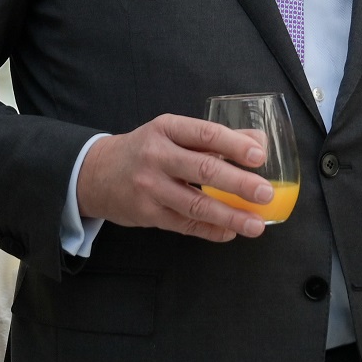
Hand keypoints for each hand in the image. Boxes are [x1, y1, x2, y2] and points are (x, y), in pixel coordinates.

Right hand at [75, 114, 274, 242]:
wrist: (96, 173)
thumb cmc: (146, 149)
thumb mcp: (173, 132)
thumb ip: (215, 137)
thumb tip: (259, 141)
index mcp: (167, 129)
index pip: (205, 134)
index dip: (234, 145)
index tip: (259, 156)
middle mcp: (156, 156)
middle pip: (203, 170)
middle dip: (239, 183)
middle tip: (266, 194)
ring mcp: (150, 188)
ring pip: (196, 204)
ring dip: (230, 216)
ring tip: (255, 224)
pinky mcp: (147, 214)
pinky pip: (185, 225)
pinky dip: (210, 230)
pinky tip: (230, 232)